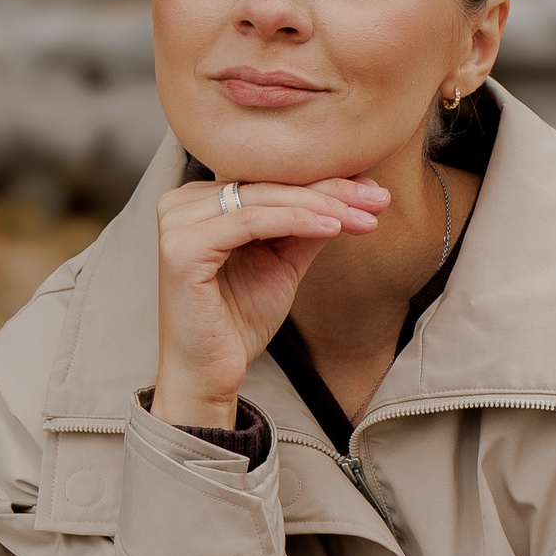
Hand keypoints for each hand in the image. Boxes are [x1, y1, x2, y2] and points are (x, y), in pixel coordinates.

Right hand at [152, 174, 386, 424]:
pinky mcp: (182, 247)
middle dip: (331, 192)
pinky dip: (295, 221)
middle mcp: (182, 203)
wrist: (209, 375)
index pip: (271, 180)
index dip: (325, 182)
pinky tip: (333, 228)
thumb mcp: (282, 264)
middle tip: (378, 199)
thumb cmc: (237, 323)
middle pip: (269, 185)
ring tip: (363, 217)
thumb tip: (352, 196)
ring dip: (321, 206)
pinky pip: (250, 222)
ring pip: (263, 199)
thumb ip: (306, 228)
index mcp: (200, 201)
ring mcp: (177, 223)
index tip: (374, 191)